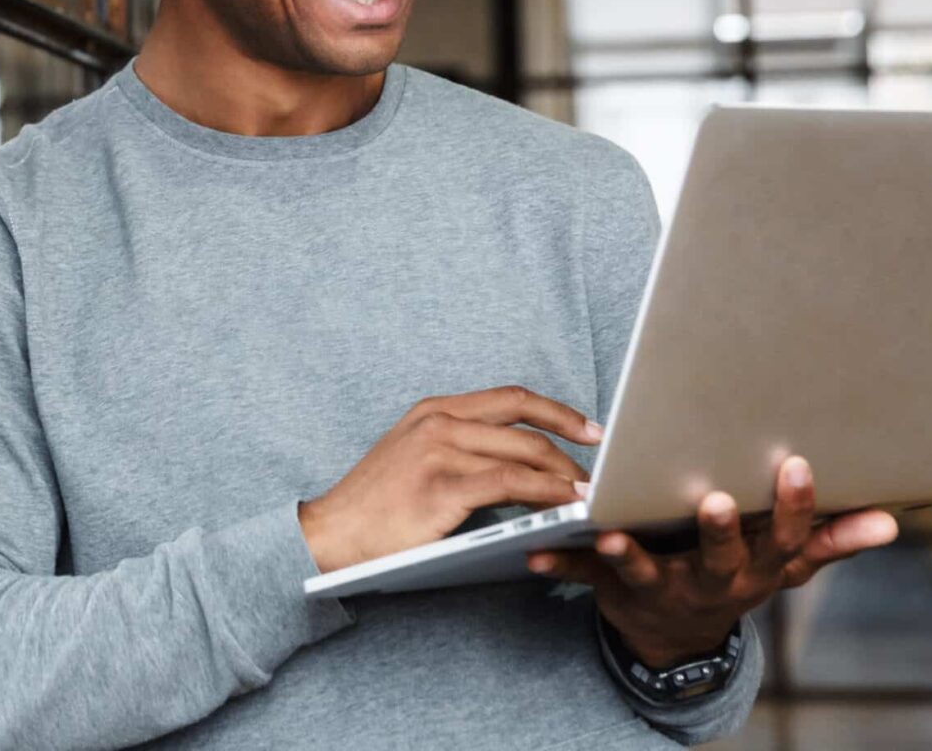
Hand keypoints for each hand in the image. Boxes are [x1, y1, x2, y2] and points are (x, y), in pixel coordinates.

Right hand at [300, 385, 600, 573]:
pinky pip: (509, 484)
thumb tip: (515, 460)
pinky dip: (545, 492)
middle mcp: (438, 422)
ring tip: (588, 496)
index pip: (510, 398)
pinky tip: (563, 505)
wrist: (333, 533)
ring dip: (564, 475)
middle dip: (570, 449)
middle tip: (598, 474)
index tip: (590, 429)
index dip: (557, 411)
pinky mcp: (441, 487)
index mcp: (434, 410)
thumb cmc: (375, 505)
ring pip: (523, 454)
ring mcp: (439, 451)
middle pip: (524, 425)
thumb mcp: (414, 456)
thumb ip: (458, 448)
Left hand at [527, 455, 899, 666]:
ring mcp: (662, 589)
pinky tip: (533, 557)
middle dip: (721, 532)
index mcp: (756, 569)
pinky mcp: (614, 591)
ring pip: (646, 573)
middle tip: (718, 501)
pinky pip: (582, 581)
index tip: (796, 465)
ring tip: (608, 534)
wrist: (676, 634)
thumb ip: (832, 540)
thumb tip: (892, 521)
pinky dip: (558, 568)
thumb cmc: (734, 575)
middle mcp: (713, 583)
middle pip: (722, 559)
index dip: (793, 506)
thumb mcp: (784, 564)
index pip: (784, 538)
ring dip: (629, 556)